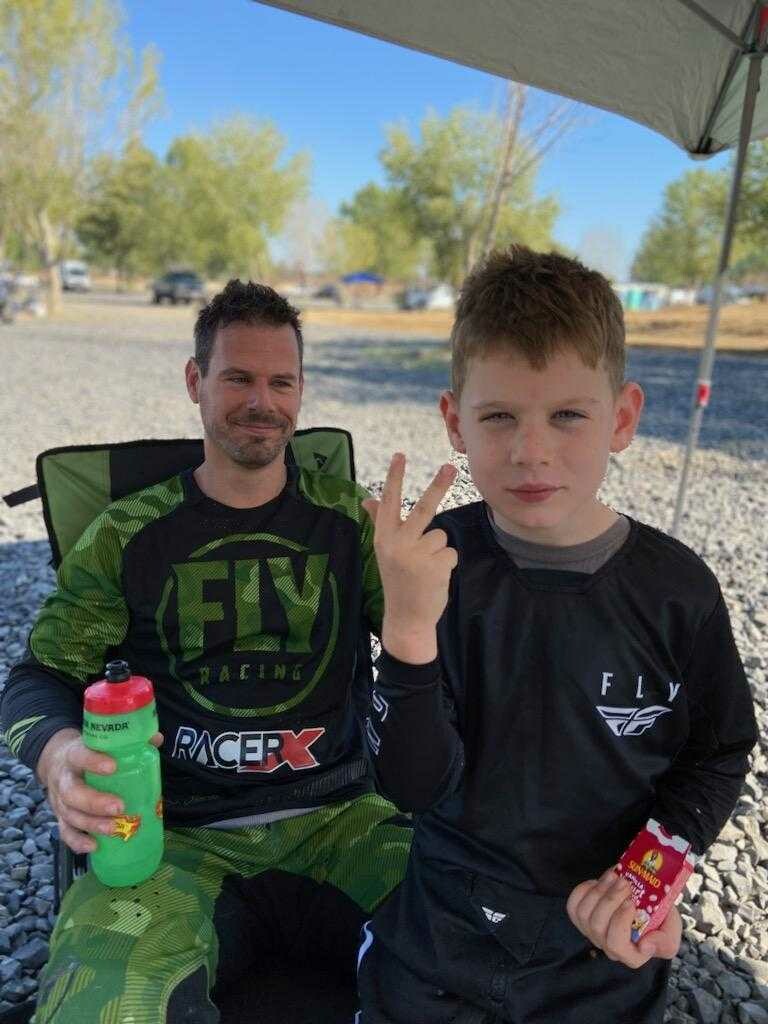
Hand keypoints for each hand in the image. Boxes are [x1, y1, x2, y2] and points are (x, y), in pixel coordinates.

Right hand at [37, 727, 162, 853]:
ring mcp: (59, 800)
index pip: (79, 756)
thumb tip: (156, 738)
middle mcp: (64, 779)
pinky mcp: (60, 817)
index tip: (113, 767)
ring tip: (114, 829)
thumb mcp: (101, 742)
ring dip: (92, 824)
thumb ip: (128, 740)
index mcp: (74, 755)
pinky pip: (65, 832)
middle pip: (72, 792)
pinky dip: (77, 841)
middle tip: (119, 807)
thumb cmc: (88, 752)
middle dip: (94, 802)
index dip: (93, 762)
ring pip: (70, 814)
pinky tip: (94, 846)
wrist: (57, 761)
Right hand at [362, 453, 457, 663]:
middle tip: (450, 466)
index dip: (395, 478)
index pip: (389, 502)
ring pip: (441, 537)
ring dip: (438, 552)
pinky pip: (451, 553)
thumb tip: (366, 499)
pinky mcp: (436, 566)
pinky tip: (433, 578)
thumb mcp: (385, 551)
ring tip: (425, 570)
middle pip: (422, 509)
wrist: (406, 619)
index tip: (400, 455)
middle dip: (438, 485)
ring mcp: (416, 556)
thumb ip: (380, 523)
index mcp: (383, 538)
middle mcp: (397, 544)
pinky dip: (447, 565)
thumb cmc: (397, 581)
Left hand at [566, 869, 681, 967]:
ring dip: (599, 891)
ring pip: (584, 914)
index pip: (616, 945)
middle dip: (610, 900)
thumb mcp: (671, 932)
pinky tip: (599, 882)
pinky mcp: (581, 916)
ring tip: (615, 877)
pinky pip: (573, 905)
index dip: (619, 921)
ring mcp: (592, 932)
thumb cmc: (660, 919)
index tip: (631, 902)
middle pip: (597, 926)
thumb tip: (645, 945)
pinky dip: (583, 890)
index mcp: (630, 955)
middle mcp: (608, 946)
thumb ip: (665, 943)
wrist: (648, 903)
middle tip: (624, 882)